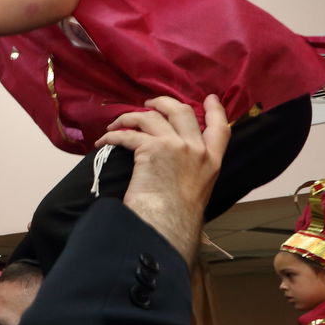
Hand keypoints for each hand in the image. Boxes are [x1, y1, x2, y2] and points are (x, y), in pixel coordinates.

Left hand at [97, 95, 227, 262]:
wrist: (166, 226)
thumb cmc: (177, 218)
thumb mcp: (197, 192)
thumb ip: (192, 174)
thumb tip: (176, 169)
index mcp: (212, 162)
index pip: (222, 129)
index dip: (216, 111)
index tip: (210, 98)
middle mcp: (197, 150)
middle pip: (183, 111)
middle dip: (164, 103)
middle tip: (149, 104)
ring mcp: (176, 146)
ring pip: (151, 116)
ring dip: (130, 116)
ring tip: (117, 122)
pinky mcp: (151, 148)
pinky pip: (127, 134)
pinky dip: (111, 136)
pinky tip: (102, 142)